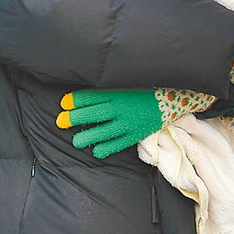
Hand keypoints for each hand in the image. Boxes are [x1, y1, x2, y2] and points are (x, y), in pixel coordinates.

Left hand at [56, 87, 215, 157]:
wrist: (173, 98)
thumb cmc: (147, 88)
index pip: (91, 96)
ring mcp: (128, 123)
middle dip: (74, 117)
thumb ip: (109, 87)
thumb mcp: (127, 83)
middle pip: (93, 113)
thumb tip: (88, 91)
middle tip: (60, 121)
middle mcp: (121, 107)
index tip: (64, 103)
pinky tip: (96, 151)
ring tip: (75, 141)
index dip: (75, 100)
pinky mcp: (136, 134)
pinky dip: (107, 148)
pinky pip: (119, 144)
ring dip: (87, 136)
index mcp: (117, 92)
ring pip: (103, 131)